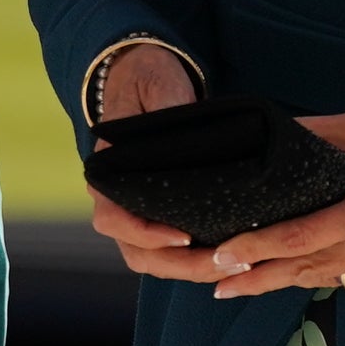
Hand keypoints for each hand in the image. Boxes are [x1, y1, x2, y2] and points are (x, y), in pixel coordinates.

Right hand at [86, 45, 220, 282]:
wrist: (147, 76)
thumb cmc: (150, 78)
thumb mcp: (159, 86)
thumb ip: (169, 110)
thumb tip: (185, 140)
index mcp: (107, 173)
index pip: (113, 219)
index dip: (146, 233)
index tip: (184, 236)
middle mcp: (115, 200)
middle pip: (137, 253)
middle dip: (183, 265)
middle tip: (228, 264)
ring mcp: (136, 212)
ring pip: (155, 261)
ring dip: (193, 270)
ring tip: (237, 267)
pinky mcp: (159, 216)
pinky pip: (171, 252)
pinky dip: (197, 261)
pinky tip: (232, 258)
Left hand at [207, 108, 344, 299]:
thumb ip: (314, 136)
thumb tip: (266, 134)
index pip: (301, 238)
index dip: (257, 249)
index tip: (222, 257)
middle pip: (305, 269)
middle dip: (256, 277)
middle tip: (214, 284)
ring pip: (325, 277)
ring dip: (281, 280)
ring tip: (238, 285)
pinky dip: (319, 272)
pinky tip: (291, 272)